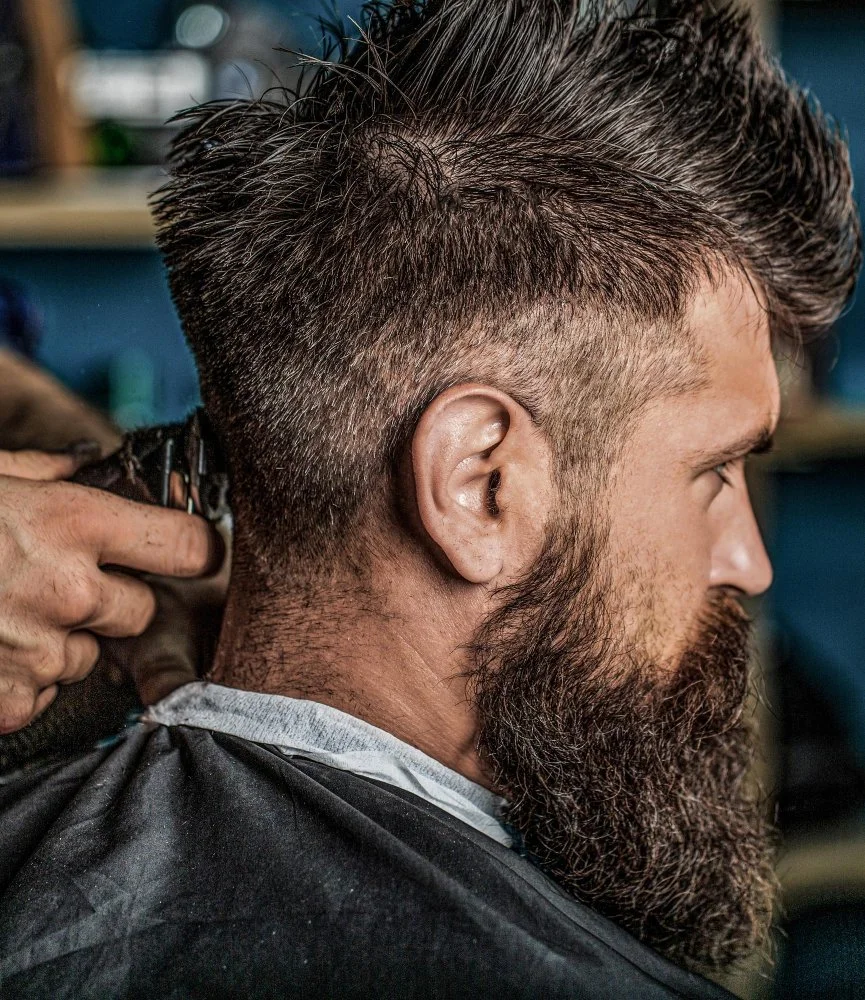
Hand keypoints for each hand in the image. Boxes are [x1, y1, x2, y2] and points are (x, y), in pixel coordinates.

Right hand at [0, 448, 220, 732]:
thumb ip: (50, 471)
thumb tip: (91, 461)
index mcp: (73, 521)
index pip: (189, 546)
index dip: (197, 551)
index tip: (191, 554)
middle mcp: (69, 589)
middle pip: (143, 611)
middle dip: (114, 601)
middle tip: (60, 585)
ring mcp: (39, 652)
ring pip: (90, 659)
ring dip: (61, 643)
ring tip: (1, 614)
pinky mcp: (7, 701)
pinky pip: (42, 696)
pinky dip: (19, 682)